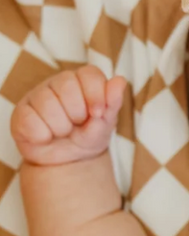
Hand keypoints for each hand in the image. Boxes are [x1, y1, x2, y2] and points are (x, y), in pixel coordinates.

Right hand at [10, 66, 126, 165]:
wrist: (68, 161)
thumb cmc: (88, 136)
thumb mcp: (106, 123)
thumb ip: (113, 102)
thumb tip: (120, 81)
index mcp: (82, 80)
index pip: (89, 74)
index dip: (95, 94)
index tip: (97, 114)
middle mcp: (58, 82)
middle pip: (67, 87)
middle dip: (77, 114)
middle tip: (77, 124)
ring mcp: (37, 95)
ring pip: (47, 104)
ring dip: (60, 127)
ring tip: (62, 132)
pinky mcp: (21, 112)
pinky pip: (30, 120)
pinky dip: (42, 135)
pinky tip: (46, 137)